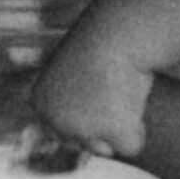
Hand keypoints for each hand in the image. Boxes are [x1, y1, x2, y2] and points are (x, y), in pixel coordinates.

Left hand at [31, 25, 153, 159]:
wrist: (122, 29)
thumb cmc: (104, 44)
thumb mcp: (74, 74)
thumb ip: (73, 103)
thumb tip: (84, 136)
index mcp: (41, 103)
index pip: (64, 133)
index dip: (87, 114)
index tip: (95, 91)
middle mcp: (54, 121)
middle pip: (85, 145)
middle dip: (103, 125)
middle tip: (111, 90)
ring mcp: (81, 129)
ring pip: (107, 149)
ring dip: (119, 126)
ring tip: (121, 91)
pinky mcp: (111, 132)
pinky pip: (131, 146)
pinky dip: (138, 128)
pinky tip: (133, 99)